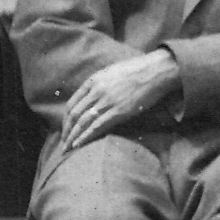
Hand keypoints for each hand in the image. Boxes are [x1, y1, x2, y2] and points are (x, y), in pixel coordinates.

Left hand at [61, 50, 182, 150]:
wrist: (156, 70)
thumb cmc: (138, 70)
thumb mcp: (112, 72)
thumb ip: (100, 84)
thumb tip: (93, 98)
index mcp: (94, 80)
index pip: (72, 103)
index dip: (66, 119)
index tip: (64, 129)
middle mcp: (97, 91)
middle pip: (74, 115)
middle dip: (67, 131)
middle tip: (63, 144)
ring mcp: (107, 101)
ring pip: (83, 122)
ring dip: (73, 137)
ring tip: (68, 149)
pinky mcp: (119, 111)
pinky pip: (97, 126)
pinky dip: (85, 137)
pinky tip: (79, 145)